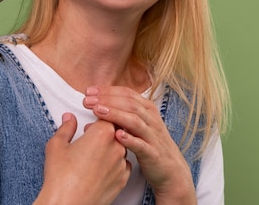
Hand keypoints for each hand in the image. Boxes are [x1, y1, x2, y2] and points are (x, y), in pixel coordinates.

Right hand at [34, 113, 131, 204]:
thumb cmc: (60, 177)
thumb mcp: (56, 145)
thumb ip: (66, 128)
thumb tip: (69, 119)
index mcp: (102, 133)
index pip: (109, 115)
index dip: (100, 115)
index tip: (94, 118)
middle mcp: (116, 147)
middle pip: (117, 131)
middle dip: (105, 132)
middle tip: (90, 138)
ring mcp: (121, 165)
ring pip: (121, 148)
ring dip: (110, 148)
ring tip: (93, 156)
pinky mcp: (123, 181)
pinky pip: (123, 166)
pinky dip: (114, 164)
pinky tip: (100, 168)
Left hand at [84, 86, 196, 204]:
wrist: (171, 169)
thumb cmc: (149, 144)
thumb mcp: (138, 125)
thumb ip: (120, 114)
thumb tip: (95, 108)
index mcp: (147, 109)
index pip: (127, 93)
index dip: (107, 90)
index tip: (89, 91)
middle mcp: (151, 119)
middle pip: (129, 104)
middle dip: (107, 100)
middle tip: (87, 100)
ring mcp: (153, 136)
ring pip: (134, 121)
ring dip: (115, 114)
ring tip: (98, 111)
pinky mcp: (153, 153)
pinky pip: (141, 145)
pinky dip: (129, 139)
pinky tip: (117, 135)